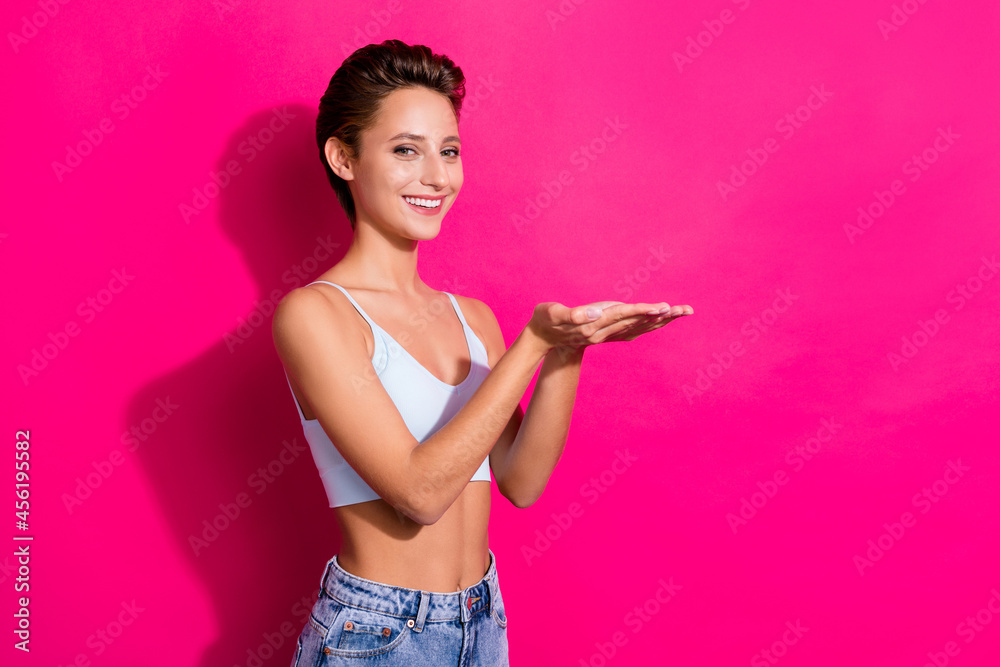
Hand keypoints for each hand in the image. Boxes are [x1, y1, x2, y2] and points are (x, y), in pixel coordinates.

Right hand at [527, 300, 692, 353]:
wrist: (542, 339)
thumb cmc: (544, 321)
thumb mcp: (551, 314)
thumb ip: (571, 314)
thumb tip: (593, 314)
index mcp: (593, 325)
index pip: (623, 315)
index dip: (643, 311)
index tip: (662, 308)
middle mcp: (604, 332)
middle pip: (638, 322)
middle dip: (662, 316)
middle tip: (686, 310)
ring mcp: (607, 335)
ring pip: (640, 327)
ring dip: (662, 320)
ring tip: (683, 312)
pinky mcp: (607, 333)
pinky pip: (634, 329)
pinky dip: (650, 324)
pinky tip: (661, 321)